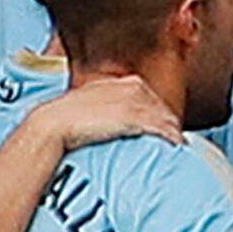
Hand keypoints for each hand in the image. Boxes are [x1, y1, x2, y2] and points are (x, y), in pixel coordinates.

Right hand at [37, 71, 180, 150]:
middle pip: (164, 109)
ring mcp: (135, 102)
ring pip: (167, 119)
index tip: (163, 130)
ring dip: (173, 134)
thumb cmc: (68, 118)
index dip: (160, 117)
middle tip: (174, 143)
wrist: (55, 123)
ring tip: (177, 149)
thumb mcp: (93, 104)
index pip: (154, 100)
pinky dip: (171, 138)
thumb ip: (109, 107)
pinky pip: (162, 129)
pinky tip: (175, 147)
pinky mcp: (134, 118)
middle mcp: (135, 88)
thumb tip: (113, 122)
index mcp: (127, 83)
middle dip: (170, 126)